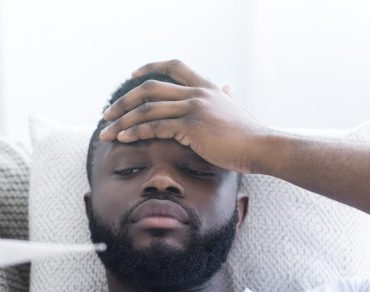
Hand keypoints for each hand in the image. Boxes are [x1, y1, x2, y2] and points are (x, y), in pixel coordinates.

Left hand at [100, 60, 262, 172]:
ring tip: (108, 131)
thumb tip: (227, 87)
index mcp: (206, 86)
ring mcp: (194, 108)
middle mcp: (197, 92)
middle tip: (108, 112)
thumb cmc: (247, 134)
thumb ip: (225, 96)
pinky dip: (136, 132)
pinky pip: (155, 127)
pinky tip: (124, 137)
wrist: (261, 147)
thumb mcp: (234, 108)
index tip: (132, 76)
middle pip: (150, 87)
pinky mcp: (191, 126)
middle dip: (125, 100)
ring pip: (148, 109)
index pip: (173, 65)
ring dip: (124, 120)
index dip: (150, 68)